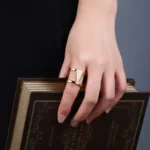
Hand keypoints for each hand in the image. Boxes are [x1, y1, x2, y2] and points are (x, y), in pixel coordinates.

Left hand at [58, 1, 125, 126]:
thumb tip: (62, 86)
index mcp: (80, 61)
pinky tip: (108, 106)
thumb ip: (65, 70)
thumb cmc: (80, 33)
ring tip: (91, 118)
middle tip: (77, 121)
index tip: (61, 117)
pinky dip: (115, 100)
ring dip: (99, 110)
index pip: (71, 90)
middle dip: (83, 114)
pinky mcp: (119, 65)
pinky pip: (121, 86)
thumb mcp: (68, 51)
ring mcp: (110, 66)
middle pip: (91, 97)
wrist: (97, 19)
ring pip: (108, 95)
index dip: (65, 106)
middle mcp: (97, 65)